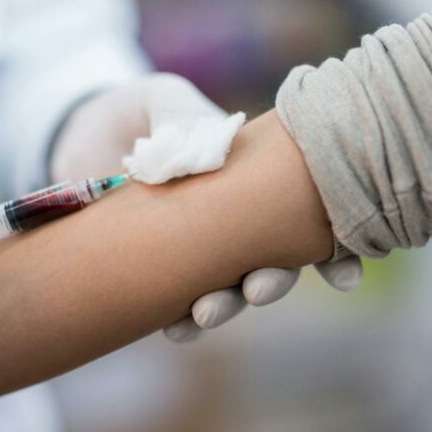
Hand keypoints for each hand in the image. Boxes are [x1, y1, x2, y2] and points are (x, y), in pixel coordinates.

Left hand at [50, 73, 362, 342]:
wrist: (88, 133)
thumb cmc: (148, 114)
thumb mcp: (166, 102)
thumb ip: (184, 120)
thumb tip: (200, 154)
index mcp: (257, 183)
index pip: (305, 220)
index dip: (332, 253)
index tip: (343, 278)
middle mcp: (238, 224)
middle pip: (271, 263)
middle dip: (271, 283)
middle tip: (257, 290)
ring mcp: (201, 250)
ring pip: (228, 289)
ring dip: (225, 307)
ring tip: (206, 315)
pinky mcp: (161, 268)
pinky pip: (177, 301)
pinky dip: (180, 320)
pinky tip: (177, 330)